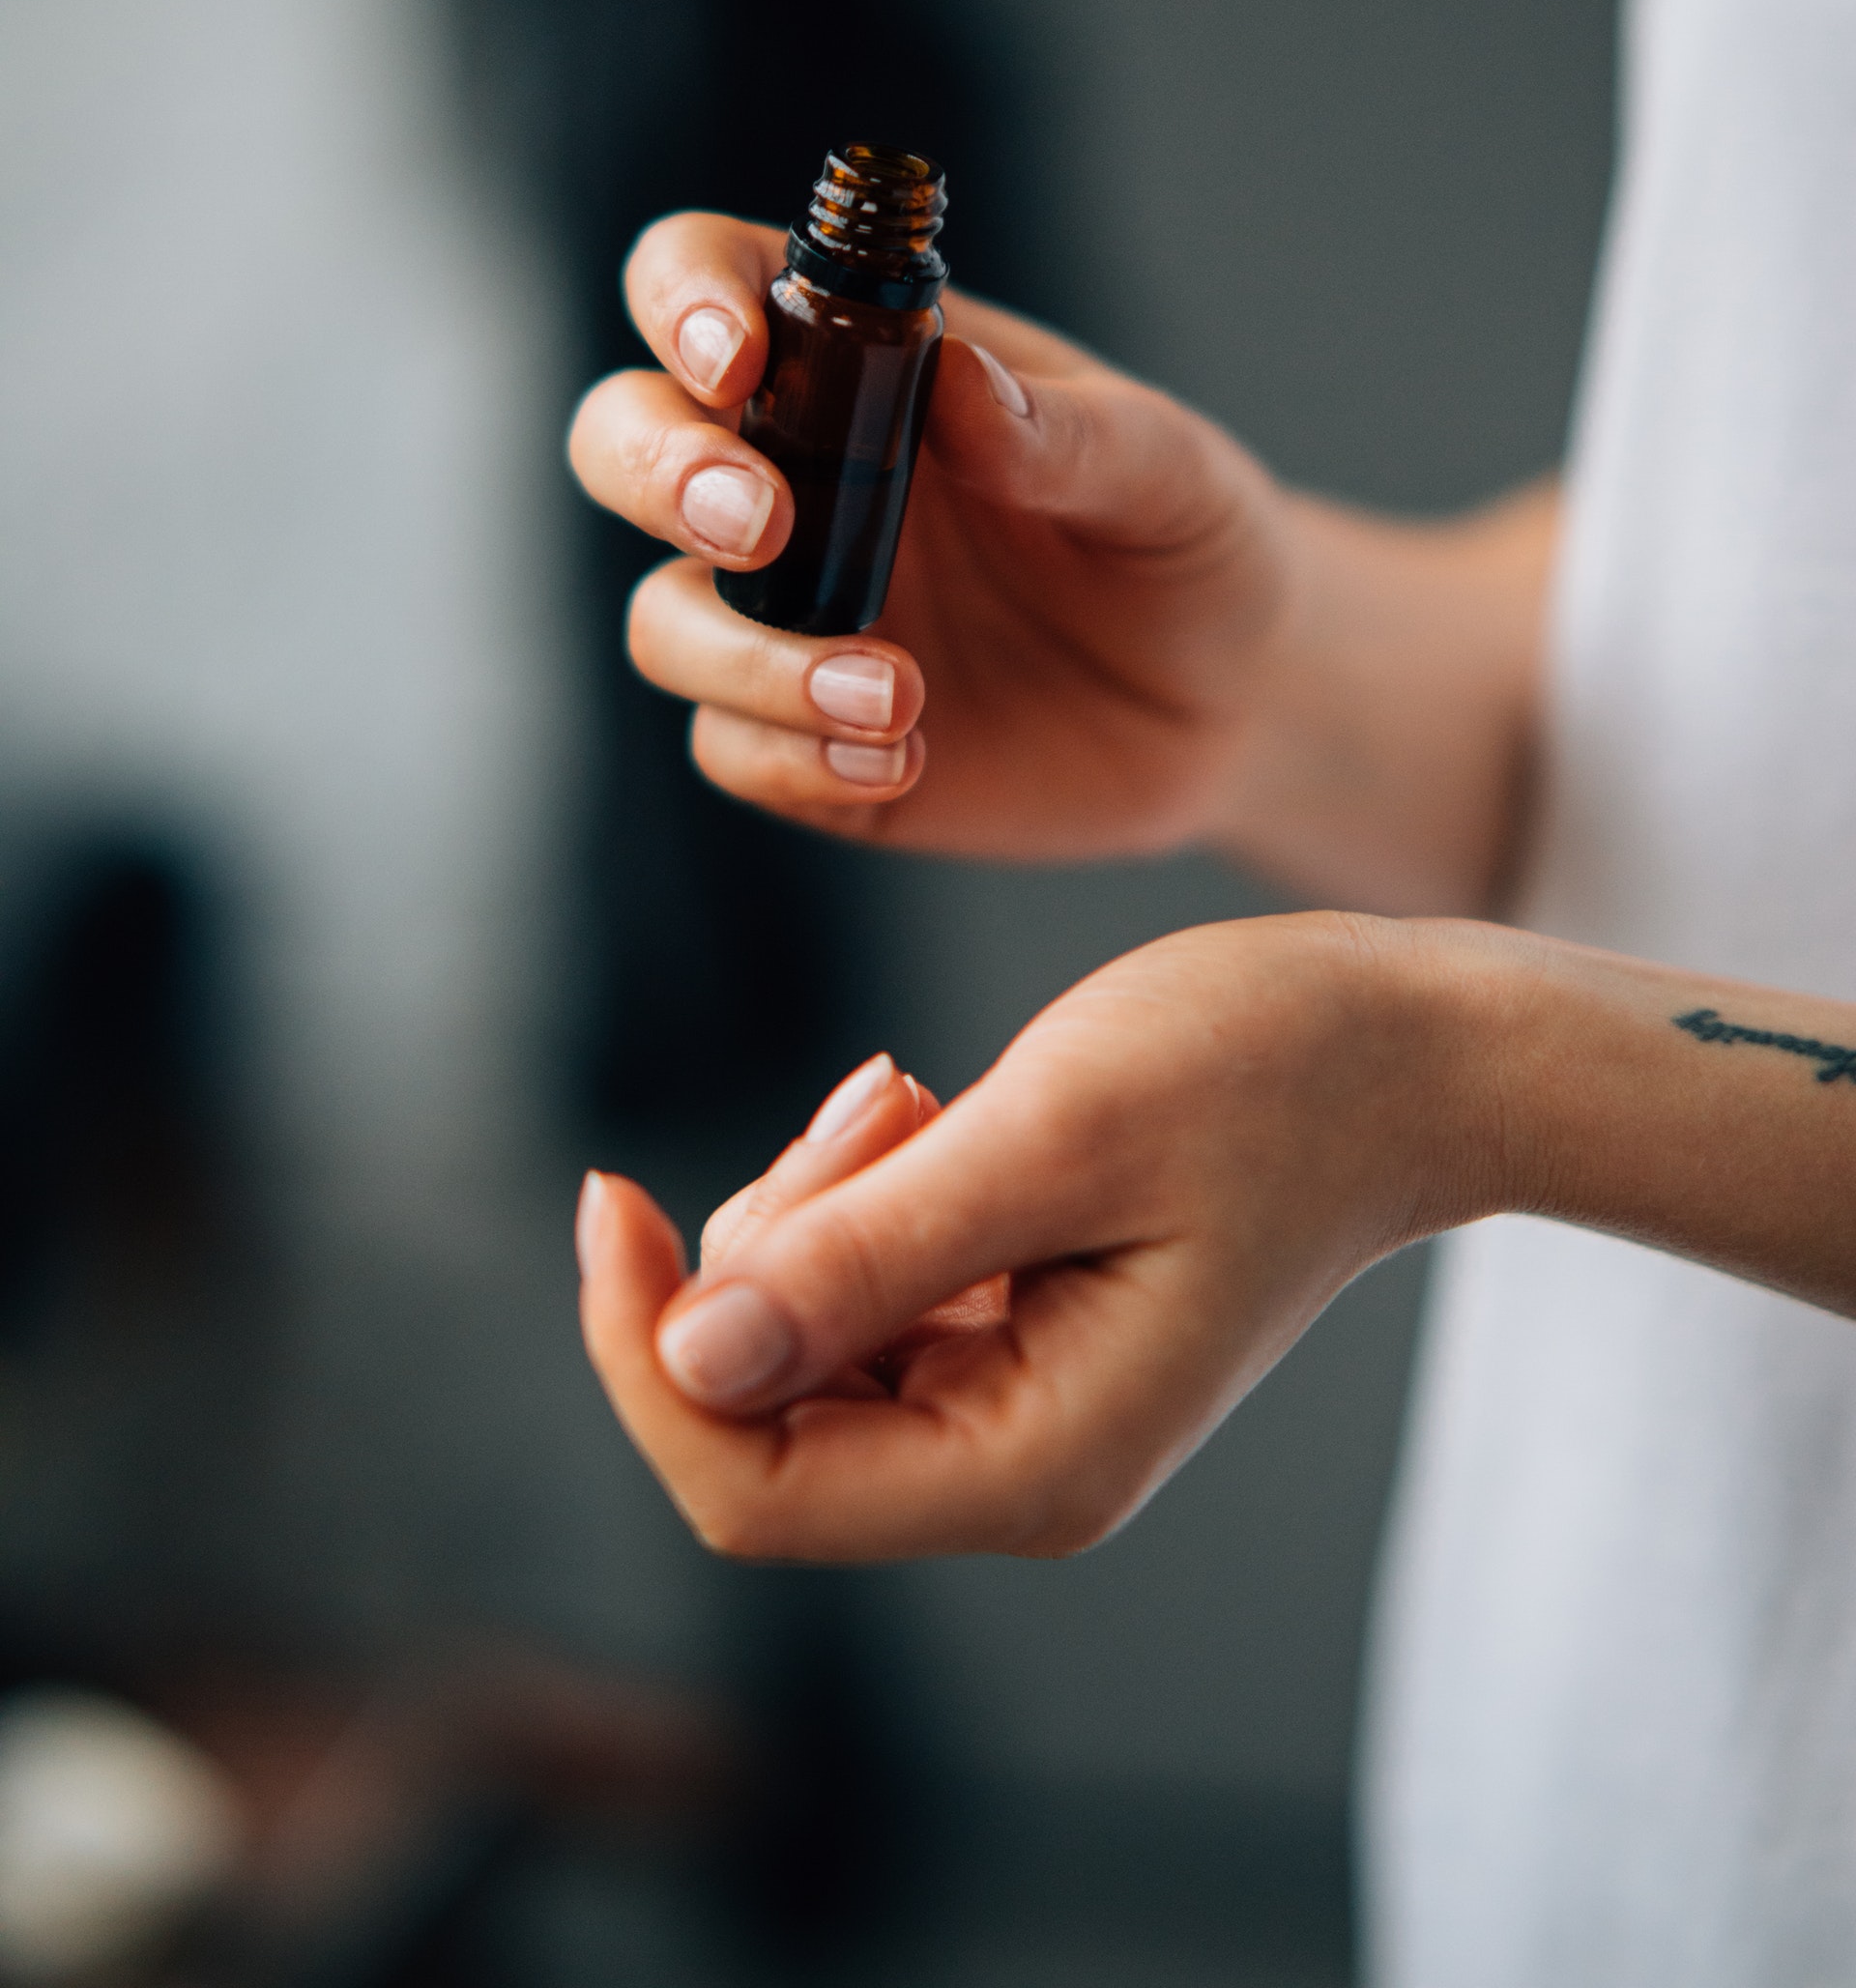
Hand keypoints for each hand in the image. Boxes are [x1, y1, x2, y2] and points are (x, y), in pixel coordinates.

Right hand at [567, 214, 1288, 858]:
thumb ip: (1068, 432)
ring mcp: (790, 610)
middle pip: (621, 439)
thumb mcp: (1168, 470)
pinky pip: (731, 746)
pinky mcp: (805, 733)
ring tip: (896, 694)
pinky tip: (904, 756)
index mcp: (862, 360)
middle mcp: (795, 473)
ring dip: (748, 658)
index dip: (685, 302)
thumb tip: (958, 385)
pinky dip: (793, 756)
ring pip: (664, 620)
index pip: (707, 278)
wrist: (1234, 703)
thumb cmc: (1189, 540)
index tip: (739, 364)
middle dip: (659, 474)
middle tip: (764, 527)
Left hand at [575, 911, 1496, 1561]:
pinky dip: (862, 1190)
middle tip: (885, 1097)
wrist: (1409, 1050)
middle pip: (758, 1405)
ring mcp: (1010, 1404)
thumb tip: (694, 1349)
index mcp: (1031, 1465)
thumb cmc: (1269, 1073)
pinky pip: (857, 1286)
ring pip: (797, 1332)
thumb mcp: (1057, 1134)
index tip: (615, 1194)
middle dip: (766, 1236)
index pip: (749, 1485)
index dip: (642, 1353)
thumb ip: (873, 1254)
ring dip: (820, 1196)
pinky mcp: (1009, 1332)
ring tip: (924, 1089)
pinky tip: (934, 1104)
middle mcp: (1011, 1466)